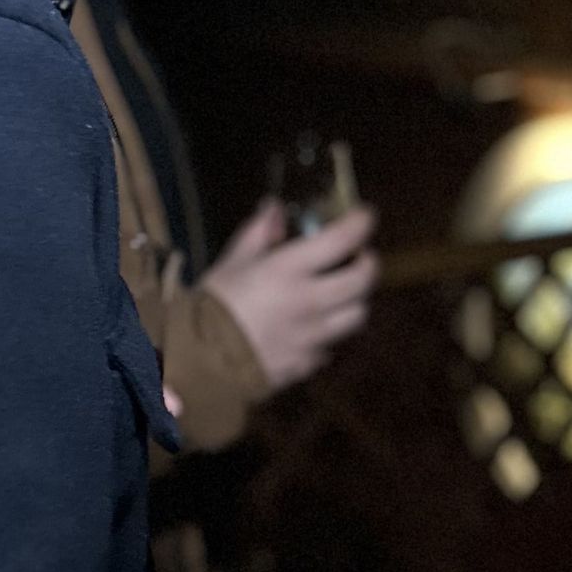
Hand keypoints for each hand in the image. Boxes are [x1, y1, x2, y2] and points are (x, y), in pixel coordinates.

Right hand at [199, 199, 378, 391]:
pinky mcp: (307, 363)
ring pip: (356, 316)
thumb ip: (259, 232)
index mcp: (290, 270)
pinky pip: (331, 345)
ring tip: (344, 292)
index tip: (365, 215)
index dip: (360, 223)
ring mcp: (313, 337)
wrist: (202, 363)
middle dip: (369, 263)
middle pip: (362, 281)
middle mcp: (310, 302)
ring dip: (355, 299)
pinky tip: (315, 327)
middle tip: (361, 255)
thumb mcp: (233, 260)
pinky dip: (329, 333)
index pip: (341, 240)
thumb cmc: (214, 304)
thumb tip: (276, 208)